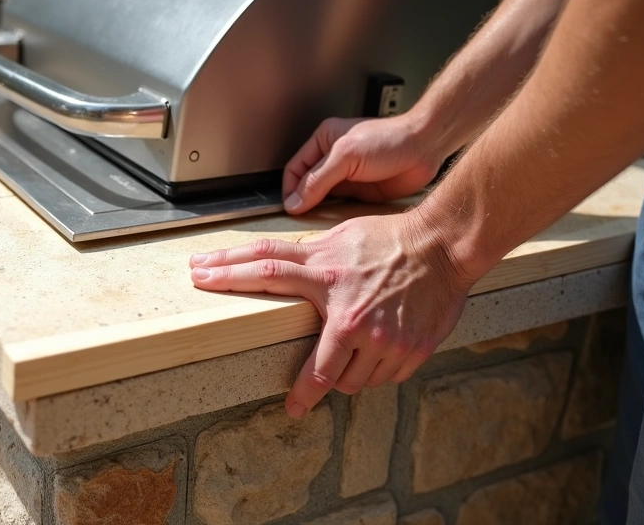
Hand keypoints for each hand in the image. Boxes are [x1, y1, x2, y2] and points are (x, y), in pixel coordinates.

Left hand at [189, 211, 474, 417]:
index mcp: (326, 277)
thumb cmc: (391, 240)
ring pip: (349, 381)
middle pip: (318, 371)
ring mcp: (380, 337)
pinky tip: (383, 347)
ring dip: (347, 374)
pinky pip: (380, 378)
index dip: (227, 275)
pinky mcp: (407, 351)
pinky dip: (376, 370)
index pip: (265, 272)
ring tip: (360, 352)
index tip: (198, 278)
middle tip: (295, 403)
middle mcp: (350, 313)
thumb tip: (273, 267)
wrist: (444, 246)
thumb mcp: (339, 240)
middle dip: (306, 389)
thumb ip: (307, 259)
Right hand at [283, 115, 446, 213]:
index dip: (290, 189)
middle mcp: (332, 159)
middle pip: (306, 185)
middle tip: (300, 219)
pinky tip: (335, 223)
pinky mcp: (360, 191)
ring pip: (322, 198)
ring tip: (315, 223)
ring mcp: (346, 176)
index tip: (290, 208)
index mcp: (323, 141)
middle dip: (303, 201)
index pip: (295, 169)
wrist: (425, 148)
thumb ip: (318, 179)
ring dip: (319, 210)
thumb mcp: (346, 156)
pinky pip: (340, 207)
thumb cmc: (391, 139)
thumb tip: (295, 200)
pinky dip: (336, 216)